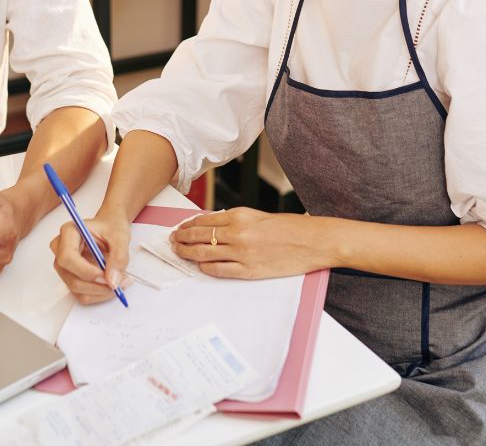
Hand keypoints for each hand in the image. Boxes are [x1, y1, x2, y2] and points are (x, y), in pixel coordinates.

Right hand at [50, 209, 131, 304]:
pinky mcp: (71, 277)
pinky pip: (82, 294)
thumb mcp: (120, 237)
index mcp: (69, 232)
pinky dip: (99, 294)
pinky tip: (112, 284)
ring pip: (76, 289)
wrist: (110, 229)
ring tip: (120, 282)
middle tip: (118, 283)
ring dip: (100, 292)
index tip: (106, 277)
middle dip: (96, 285)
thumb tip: (112, 281)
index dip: (85, 271)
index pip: (67, 257)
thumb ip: (119, 257)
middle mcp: (61, 250)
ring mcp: (64, 266)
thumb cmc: (111, 228)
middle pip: (70, 277)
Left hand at [170, 208, 323, 278]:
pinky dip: (206, 268)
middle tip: (172, 241)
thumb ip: (236, 222)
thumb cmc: (291, 228)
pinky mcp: (249, 270)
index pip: (203, 221)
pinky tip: (200, 266)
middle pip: (198, 236)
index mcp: (240, 215)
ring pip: (204, 253)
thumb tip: (213, 227)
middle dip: (181, 238)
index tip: (179, 228)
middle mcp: (237, 232)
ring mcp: (242, 253)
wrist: (314, 241)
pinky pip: (220, 270)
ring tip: (179, 253)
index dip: (187, 225)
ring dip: (187, 253)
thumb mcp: (259, 217)